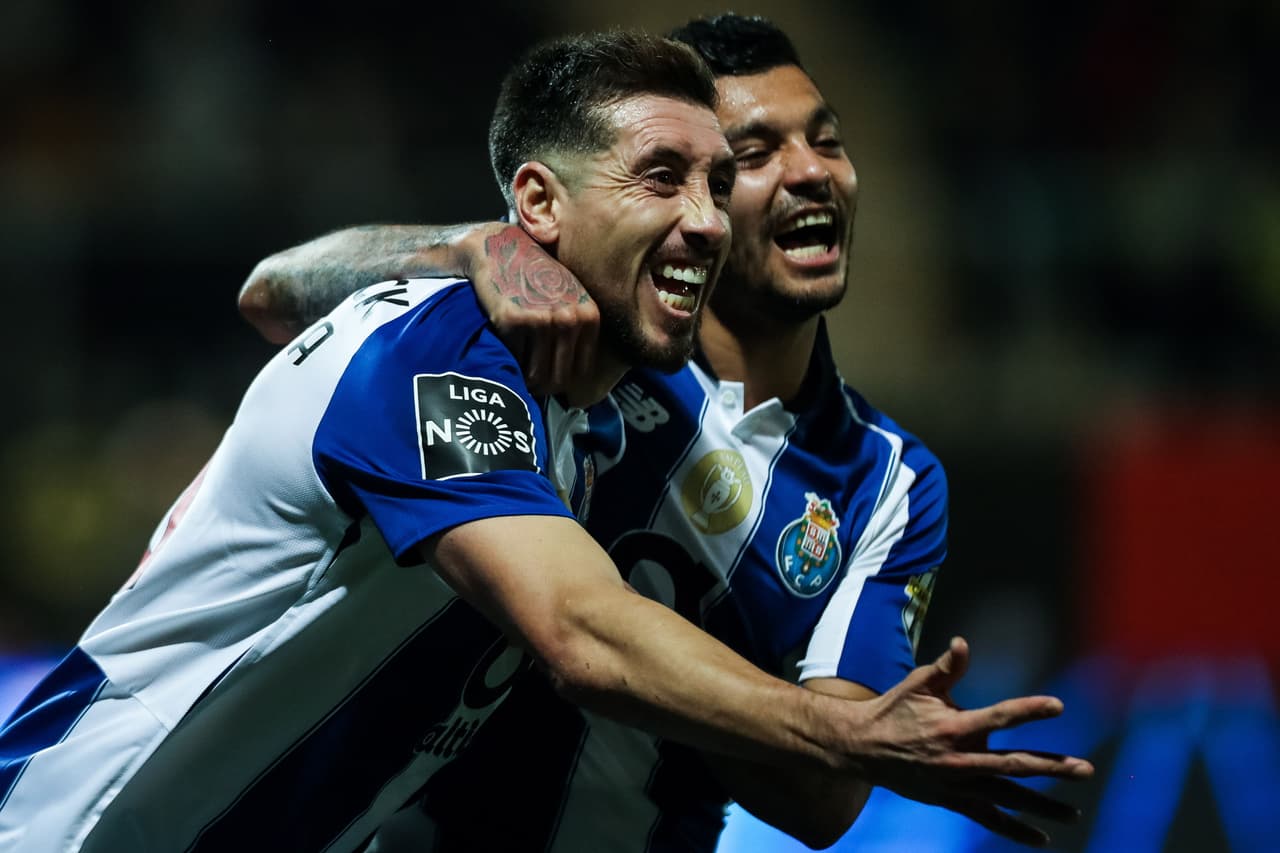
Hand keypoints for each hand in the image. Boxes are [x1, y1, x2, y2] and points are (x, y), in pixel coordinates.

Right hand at [468, 225, 599, 397]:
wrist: (500, 248)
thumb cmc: (533, 277)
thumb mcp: (569, 299)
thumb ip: (576, 333)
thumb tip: (573, 382)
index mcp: (589, 316)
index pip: (581, 372)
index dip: (562, 382)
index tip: (546, 379)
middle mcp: (570, 318)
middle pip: (558, 379)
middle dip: (542, 387)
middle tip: (526, 381)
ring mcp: (542, 319)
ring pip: (535, 376)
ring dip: (523, 378)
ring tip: (515, 368)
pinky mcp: (513, 320)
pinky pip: (512, 360)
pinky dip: (507, 359)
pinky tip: (504, 344)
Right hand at [847, 636, 1092, 846]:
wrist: (864, 747)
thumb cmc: (895, 708)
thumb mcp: (919, 683)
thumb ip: (947, 667)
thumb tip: (963, 643)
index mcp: (954, 726)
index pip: (999, 717)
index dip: (1029, 710)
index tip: (1058, 706)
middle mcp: (960, 758)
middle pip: (1014, 765)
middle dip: (1052, 768)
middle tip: (1084, 769)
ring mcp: (957, 783)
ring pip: (1007, 798)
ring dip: (1043, 806)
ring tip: (1075, 813)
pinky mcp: (952, 800)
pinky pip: (988, 819)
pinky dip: (1015, 830)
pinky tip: (1042, 838)